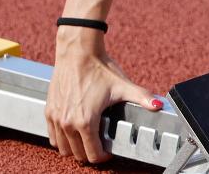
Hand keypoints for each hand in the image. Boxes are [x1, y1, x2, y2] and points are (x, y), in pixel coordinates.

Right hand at [44, 31, 161, 162]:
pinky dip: (61, 139)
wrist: (77, 52)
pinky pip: (52, 136)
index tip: (109, 150)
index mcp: (86, 121)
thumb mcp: (123, 85)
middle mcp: (68, 123)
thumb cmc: (98, 67)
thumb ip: (142, 97)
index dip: (104, 157)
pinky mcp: (49, 111)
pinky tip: (72, 132)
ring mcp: (57, 118)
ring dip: (75, 148)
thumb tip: (158, 105)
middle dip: (90, 153)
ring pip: (63, 148)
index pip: (93, 155)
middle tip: (100, 145)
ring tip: (87, 140)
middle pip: (78, 154)